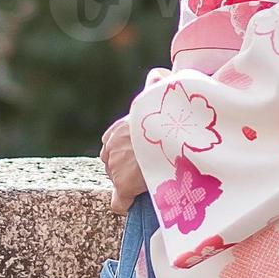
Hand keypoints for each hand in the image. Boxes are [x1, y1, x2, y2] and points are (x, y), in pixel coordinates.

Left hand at [99, 67, 171, 214]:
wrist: (167, 134)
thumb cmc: (167, 114)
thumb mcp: (158, 96)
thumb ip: (156, 85)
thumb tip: (159, 73)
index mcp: (119, 128)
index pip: (111, 143)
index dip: (127, 151)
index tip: (142, 153)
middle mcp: (112, 147)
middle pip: (112, 163)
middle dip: (126, 167)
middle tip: (147, 168)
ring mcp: (115, 167)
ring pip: (117, 181)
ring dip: (129, 183)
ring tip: (148, 181)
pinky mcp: (123, 186)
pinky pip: (118, 203)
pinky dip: (125, 204)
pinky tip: (135, 202)